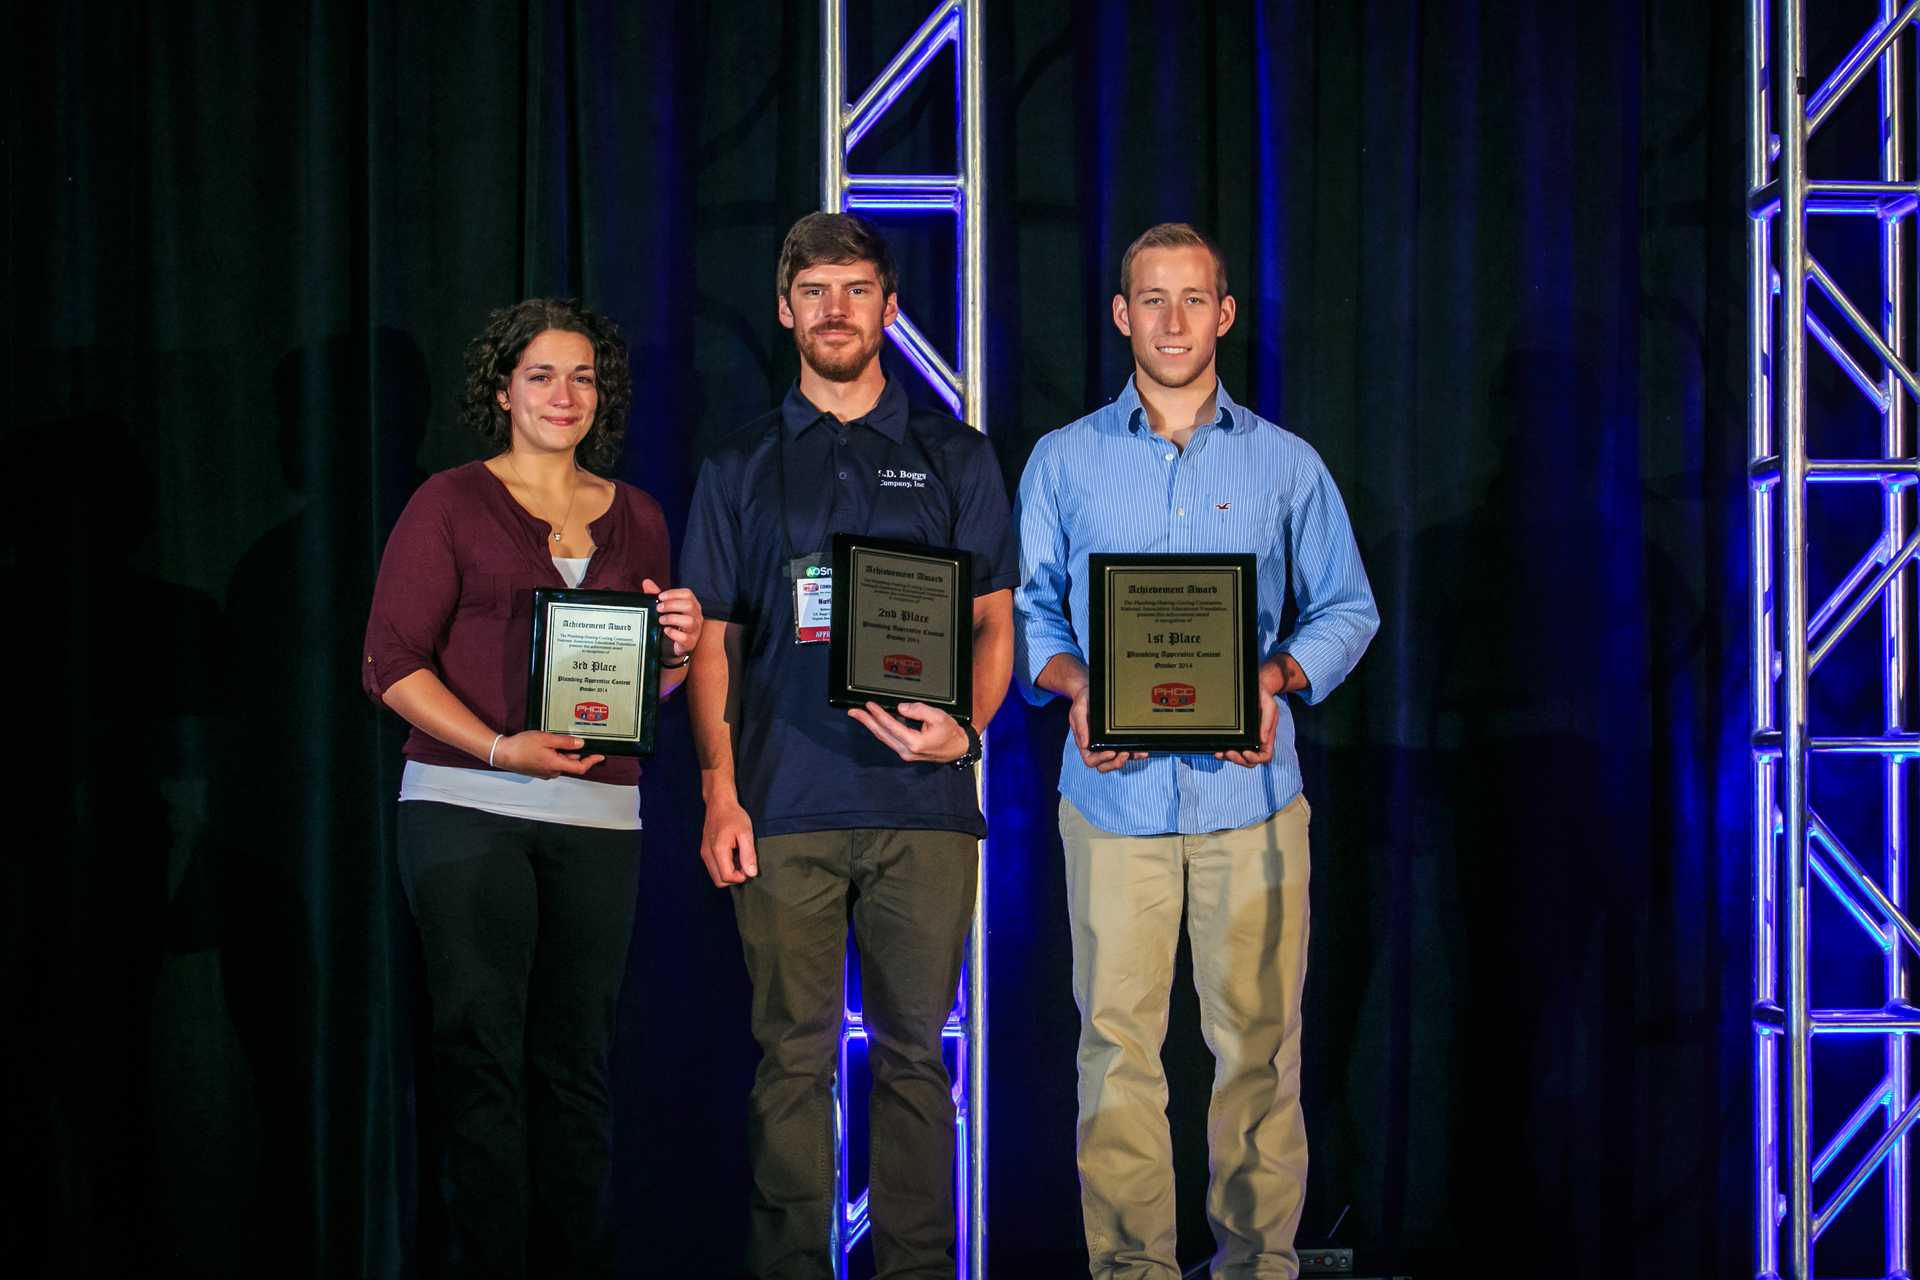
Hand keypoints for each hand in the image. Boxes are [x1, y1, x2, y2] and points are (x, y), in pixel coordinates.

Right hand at [492, 731, 605, 778]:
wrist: (503, 753)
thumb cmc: (521, 746)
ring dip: (563, 753)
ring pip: (561, 763)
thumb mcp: (547, 739)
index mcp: (556, 765)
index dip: (592, 762)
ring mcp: (545, 773)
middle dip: (574, 752)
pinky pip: (552, 763)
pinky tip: (546, 746)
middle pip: (571, 763)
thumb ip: (566, 742)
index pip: (580, 768)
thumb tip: (580, 744)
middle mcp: (552, 772)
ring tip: (552, 740)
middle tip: (570, 739)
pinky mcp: (539, 771)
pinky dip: (554, 755)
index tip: (599, 756)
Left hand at [644, 580, 702, 661]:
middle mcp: (697, 616)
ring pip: (689, 621)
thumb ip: (656, 595)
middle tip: (658, 608)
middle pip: (689, 605)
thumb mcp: (663, 609)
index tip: (660, 597)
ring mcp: (695, 630)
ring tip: (660, 620)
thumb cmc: (670, 624)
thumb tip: (646, 582)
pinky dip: (674, 634)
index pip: (688, 594)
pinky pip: (685, 637)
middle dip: (671, 605)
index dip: (673, 593)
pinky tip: (666, 631)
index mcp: (692, 605)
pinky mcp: (691, 642)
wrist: (671, 646)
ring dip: (672, 618)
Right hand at [700, 796, 757, 885]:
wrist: (719, 804)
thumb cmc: (733, 816)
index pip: (727, 877)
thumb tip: (751, 873)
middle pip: (719, 881)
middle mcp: (707, 854)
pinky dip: (724, 867)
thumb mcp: (746, 833)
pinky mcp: (704, 851)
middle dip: (734, 878)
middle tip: (744, 864)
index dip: (741, 877)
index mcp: (718, 850)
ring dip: (729, 873)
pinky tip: (732, 855)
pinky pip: (713, 868)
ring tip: (739, 858)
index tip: (749, 866)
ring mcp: (704, 853)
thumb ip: (748, 855)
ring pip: (716, 876)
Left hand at [847, 701, 971, 762]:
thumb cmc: (950, 733)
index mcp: (914, 743)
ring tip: (859, 715)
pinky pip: (890, 739)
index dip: (878, 714)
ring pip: (884, 737)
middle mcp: (907, 751)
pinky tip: (875, 722)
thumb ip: (918, 710)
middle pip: (882, 734)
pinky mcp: (906, 752)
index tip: (869, 704)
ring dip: (871, 725)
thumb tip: (901, 708)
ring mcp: (905, 753)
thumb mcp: (938, 717)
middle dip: (866, 721)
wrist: (958, 748)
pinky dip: (881, 729)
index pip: (891, 726)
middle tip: (852, 712)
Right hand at [1068, 686, 1146, 773]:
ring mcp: (1107, 745)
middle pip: (1104, 766)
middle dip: (1115, 763)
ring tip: (1139, 753)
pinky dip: (1135, 753)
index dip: (1100, 760)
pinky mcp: (1117, 740)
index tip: (1110, 752)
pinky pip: (1126, 751)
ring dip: (1129, 759)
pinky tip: (1143, 750)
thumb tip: (1084, 744)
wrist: (1089, 692)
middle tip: (1124, 754)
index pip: (1090, 760)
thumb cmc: (1082, 703)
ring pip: (1117, 760)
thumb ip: (1080, 726)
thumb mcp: (1078, 711)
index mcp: (1085, 744)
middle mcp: (1096, 748)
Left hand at [1215, 655, 1302, 767]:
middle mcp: (1257, 741)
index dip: (1256, 758)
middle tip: (1229, 752)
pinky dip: (1224, 753)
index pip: (1265, 756)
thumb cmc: (1264, 697)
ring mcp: (1247, 740)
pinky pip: (1232, 749)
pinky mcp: (1237, 737)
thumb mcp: (1270, 706)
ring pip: (1240, 758)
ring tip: (1220, 754)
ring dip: (1229, 758)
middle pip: (1250, 761)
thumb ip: (1268, 722)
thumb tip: (1262, 740)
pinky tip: (1217, 750)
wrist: (1256, 689)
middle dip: (1239, 760)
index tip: (1246, 752)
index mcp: (1267, 737)